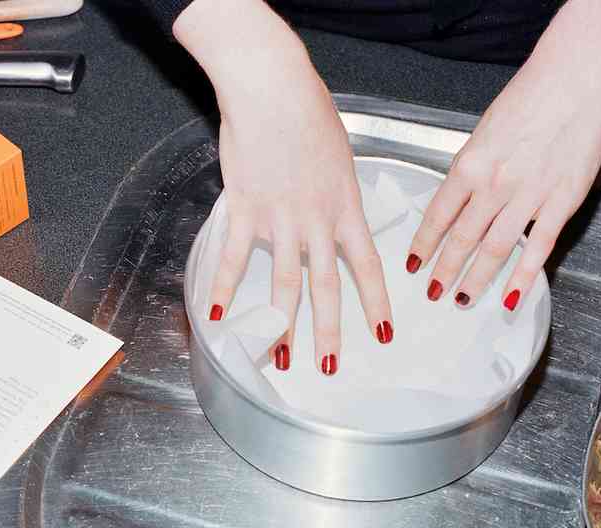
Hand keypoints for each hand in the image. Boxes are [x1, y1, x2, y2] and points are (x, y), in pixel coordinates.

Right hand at [175, 0, 393, 374]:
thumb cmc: (307, 112)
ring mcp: (280, 219)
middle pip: (326, 287)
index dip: (375, 304)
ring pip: (284, 282)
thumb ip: (333, 193)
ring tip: (279, 355)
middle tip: (331, 365)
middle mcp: (317, 221)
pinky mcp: (245, 209)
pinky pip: (235, 257)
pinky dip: (225, 288)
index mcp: (344, 207)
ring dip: (282, 323)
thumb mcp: (338, 156)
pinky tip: (217, 315)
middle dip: (330, 331)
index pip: (366, 266)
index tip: (383, 333)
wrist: (273, 89)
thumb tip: (328, 214)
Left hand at [407, 0, 600, 309]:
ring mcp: (529, 196)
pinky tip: (512, 295)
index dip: (422, 246)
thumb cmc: (531, 98)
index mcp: (469, 166)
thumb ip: (469, 170)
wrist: (575, 79)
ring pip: (495, 249)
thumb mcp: (482, 134)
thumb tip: (456, 201)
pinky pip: (538, 247)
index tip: (413, 264)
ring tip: (463, 298)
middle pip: (461, 239)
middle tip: (433, 291)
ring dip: (476, 279)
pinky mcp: (562, 201)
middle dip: (444, 270)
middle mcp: (495, 185)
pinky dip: (524, 276)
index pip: (437, 217)